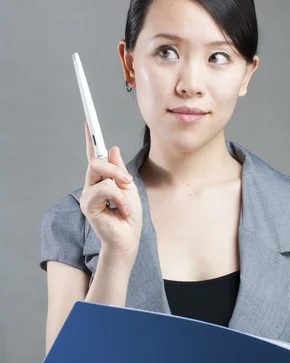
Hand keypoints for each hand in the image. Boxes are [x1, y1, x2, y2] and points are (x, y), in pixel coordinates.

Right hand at [80, 121, 142, 256]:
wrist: (128, 240)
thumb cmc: (129, 217)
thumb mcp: (129, 188)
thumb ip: (119, 170)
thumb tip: (112, 148)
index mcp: (102, 180)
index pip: (94, 156)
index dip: (90, 139)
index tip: (88, 122)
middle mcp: (91, 186)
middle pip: (96, 161)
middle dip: (114, 168)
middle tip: (127, 181)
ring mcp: (87, 195)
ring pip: (99, 172)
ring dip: (119, 185)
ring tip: (126, 203)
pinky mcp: (87, 205)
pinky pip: (104, 189)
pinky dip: (118, 198)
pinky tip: (123, 210)